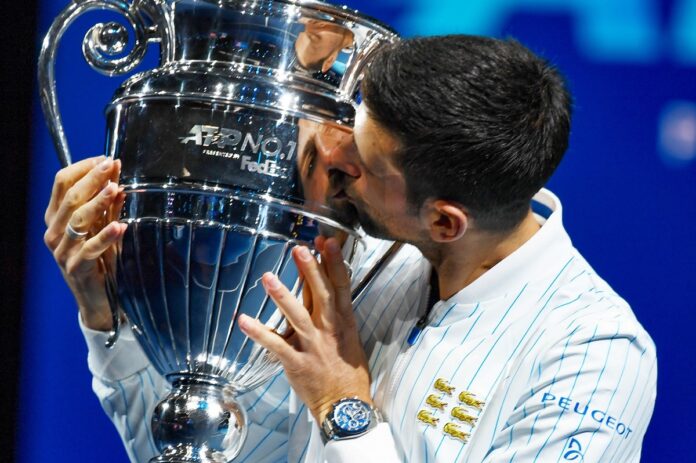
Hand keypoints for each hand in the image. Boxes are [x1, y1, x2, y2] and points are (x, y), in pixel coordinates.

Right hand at [43, 156, 126, 330]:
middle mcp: (54, 231)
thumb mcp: (104, 226)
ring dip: (98, 203)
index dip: (82, 168)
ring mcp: (62, 250)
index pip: (61, 183)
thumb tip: (117, 175)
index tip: (105, 158)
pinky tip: (120, 226)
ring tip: (115, 190)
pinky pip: (89, 249)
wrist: (99, 298)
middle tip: (111, 165)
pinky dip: (106, 236)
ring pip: (78, 220)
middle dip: (92, 179)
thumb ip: (109, 203)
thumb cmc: (101, 259)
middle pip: (70, 198)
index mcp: (56, 217)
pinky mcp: (75, 267)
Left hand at [239, 237, 371, 422]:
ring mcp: (312, 345)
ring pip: (297, 316)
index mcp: (343, 321)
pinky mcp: (296, 362)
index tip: (325, 241)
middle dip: (311, 269)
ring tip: (267, 277)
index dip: (333, 262)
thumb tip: (326, 288)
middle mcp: (329, 329)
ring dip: (282, 296)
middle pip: (320, 294)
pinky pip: (275, 345)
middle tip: (299, 248)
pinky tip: (242, 319)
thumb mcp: (349, 336)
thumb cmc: (348, 370)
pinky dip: (258, 332)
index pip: (340, 285)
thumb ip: (335, 313)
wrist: (346, 404)